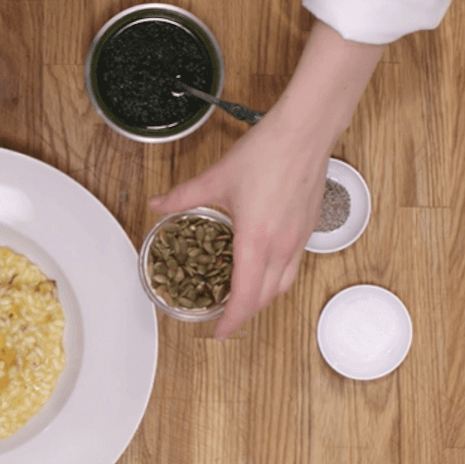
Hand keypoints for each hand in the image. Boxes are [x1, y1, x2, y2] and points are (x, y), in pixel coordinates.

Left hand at [150, 21, 382, 337]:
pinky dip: (275, 277)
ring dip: (262, 297)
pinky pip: (293, 267)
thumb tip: (157, 205)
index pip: (246, 298)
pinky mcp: (307, 230)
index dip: (231, 321)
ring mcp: (298, 240)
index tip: (218, 330)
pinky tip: (261, 265)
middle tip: (224, 314)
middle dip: (244, 313)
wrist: (305, 133)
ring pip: (282, 285)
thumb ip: (183, 197)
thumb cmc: (267, 153)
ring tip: (241, 296)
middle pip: (265, 298)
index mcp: (257, 242)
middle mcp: (281, 248)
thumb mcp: (217, 179)